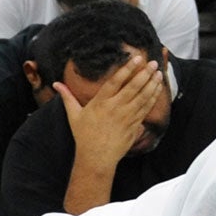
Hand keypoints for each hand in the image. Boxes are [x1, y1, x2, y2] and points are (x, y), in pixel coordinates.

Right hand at [56, 52, 161, 166]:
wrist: (97, 157)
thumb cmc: (84, 136)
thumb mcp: (74, 115)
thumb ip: (67, 97)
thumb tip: (56, 84)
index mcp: (100, 102)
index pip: (115, 81)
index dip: (127, 69)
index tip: (137, 59)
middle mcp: (115, 107)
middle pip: (133, 87)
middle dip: (145, 73)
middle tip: (153, 62)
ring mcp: (127, 116)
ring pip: (143, 97)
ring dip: (152, 84)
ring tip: (159, 72)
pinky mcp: (134, 124)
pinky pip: (146, 108)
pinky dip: (153, 97)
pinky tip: (158, 89)